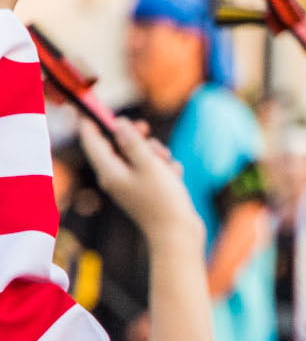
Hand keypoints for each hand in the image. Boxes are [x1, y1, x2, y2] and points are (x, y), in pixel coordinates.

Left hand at [79, 119, 201, 246]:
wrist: (178, 236)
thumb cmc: (163, 200)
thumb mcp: (149, 164)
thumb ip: (132, 141)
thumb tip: (119, 123)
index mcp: (108, 171)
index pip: (91, 139)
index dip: (93, 120)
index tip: (95, 104)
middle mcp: (115, 178)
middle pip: (116, 146)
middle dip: (133, 136)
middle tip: (145, 128)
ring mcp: (130, 186)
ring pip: (136, 156)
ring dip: (153, 152)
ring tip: (168, 160)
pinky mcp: (146, 192)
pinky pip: (150, 170)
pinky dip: (162, 167)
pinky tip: (175, 173)